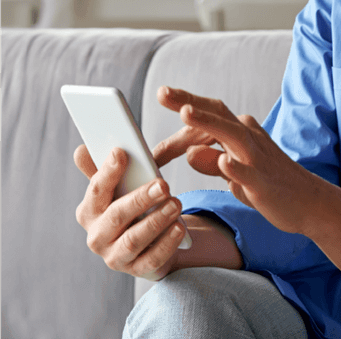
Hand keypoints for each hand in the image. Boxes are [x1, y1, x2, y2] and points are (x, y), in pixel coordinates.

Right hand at [74, 145, 187, 280]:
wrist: (148, 242)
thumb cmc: (131, 206)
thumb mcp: (120, 187)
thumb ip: (104, 170)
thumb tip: (81, 150)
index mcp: (89, 211)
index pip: (96, 191)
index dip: (108, 172)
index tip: (121, 152)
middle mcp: (97, 237)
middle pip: (116, 217)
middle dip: (140, 199)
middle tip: (163, 184)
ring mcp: (115, 257)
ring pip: (133, 240)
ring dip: (156, 221)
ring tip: (176, 204)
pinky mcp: (137, 270)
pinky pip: (152, 259)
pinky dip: (166, 244)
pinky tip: (179, 228)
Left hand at [158, 86, 324, 236]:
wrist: (310, 203)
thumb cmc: (271, 185)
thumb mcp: (235, 172)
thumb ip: (212, 161)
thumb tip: (189, 152)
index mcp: (242, 133)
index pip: (211, 114)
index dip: (185, 105)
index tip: (163, 94)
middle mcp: (250, 139)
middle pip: (218, 115)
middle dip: (190, 102)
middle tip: (163, 92)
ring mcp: (258, 159)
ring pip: (231, 135)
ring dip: (209, 123)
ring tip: (185, 113)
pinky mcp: (264, 183)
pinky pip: (248, 173)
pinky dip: (235, 166)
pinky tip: (222, 161)